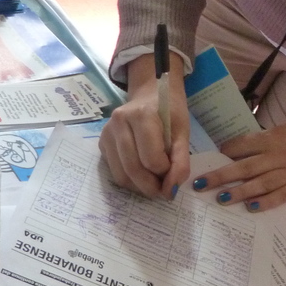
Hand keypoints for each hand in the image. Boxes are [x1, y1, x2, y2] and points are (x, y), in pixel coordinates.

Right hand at [100, 53, 190, 198]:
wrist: (151, 93)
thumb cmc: (169, 111)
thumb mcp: (182, 132)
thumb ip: (181, 161)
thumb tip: (172, 190)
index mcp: (141, 115)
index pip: (151, 159)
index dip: (165, 172)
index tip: (174, 171)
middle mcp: (118, 123)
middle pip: (133, 169)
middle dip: (151, 187)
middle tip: (165, 191)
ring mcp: (106, 133)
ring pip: (121, 176)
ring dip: (140, 188)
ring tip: (155, 184)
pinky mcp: (102, 143)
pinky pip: (115, 172)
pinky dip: (130, 181)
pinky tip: (143, 176)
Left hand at [192, 107, 285, 210]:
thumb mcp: (284, 129)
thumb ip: (264, 141)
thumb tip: (238, 152)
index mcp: (273, 138)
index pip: (244, 145)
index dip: (226, 152)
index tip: (212, 158)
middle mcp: (280, 156)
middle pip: (245, 166)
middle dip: (221, 175)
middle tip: (200, 184)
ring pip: (260, 184)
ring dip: (239, 191)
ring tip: (220, 198)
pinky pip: (280, 196)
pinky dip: (265, 202)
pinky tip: (250, 208)